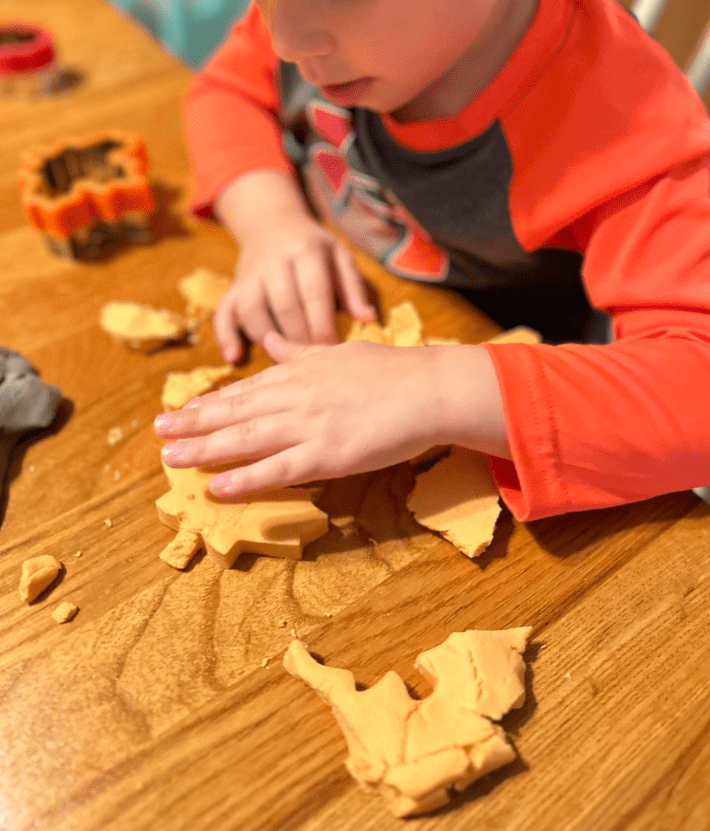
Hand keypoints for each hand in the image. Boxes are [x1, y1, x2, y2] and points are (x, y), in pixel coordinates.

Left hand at [154, 333, 509, 495]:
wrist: (429, 389)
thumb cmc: (392, 370)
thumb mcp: (340, 352)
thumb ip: (304, 351)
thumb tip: (277, 344)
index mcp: (300, 371)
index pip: (246, 388)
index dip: (212, 402)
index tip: (185, 410)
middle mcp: (295, 396)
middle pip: (235, 411)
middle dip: (193, 423)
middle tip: (158, 431)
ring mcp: (308, 425)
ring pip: (245, 438)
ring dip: (204, 448)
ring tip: (171, 457)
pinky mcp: (326, 455)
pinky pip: (276, 470)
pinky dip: (244, 479)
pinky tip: (217, 486)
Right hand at [215, 211, 375, 360]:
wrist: (273, 221)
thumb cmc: (314, 247)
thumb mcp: (339, 257)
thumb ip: (354, 288)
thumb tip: (369, 319)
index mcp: (306, 251)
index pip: (314, 293)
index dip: (323, 326)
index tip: (333, 353)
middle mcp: (275, 261)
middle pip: (284, 306)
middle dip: (299, 339)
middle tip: (314, 365)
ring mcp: (250, 274)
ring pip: (251, 310)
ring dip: (268, 340)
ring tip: (284, 361)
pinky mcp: (234, 286)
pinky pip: (223, 311)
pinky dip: (225, 335)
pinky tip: (234, 357)